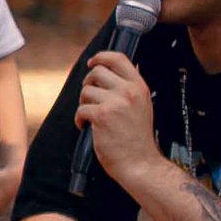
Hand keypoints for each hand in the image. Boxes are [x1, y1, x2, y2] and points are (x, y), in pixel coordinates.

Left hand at [73, 50, 157, 182]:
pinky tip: (86, 127)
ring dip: (84, 103)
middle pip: (96, 72)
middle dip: (88, 84)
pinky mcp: (101, 116)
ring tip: (91, 116)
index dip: (101, 57)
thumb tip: (107, 74)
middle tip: (89, 98)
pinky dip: (79, 119)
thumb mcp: (141, 106)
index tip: (92, 62)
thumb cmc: (137, 138)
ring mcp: (115, 103)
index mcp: (139, 87)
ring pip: (86, 91)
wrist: (140, 163)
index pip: (118, 58)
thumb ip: (127, 89)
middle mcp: (128, 91)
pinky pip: (81, 109)